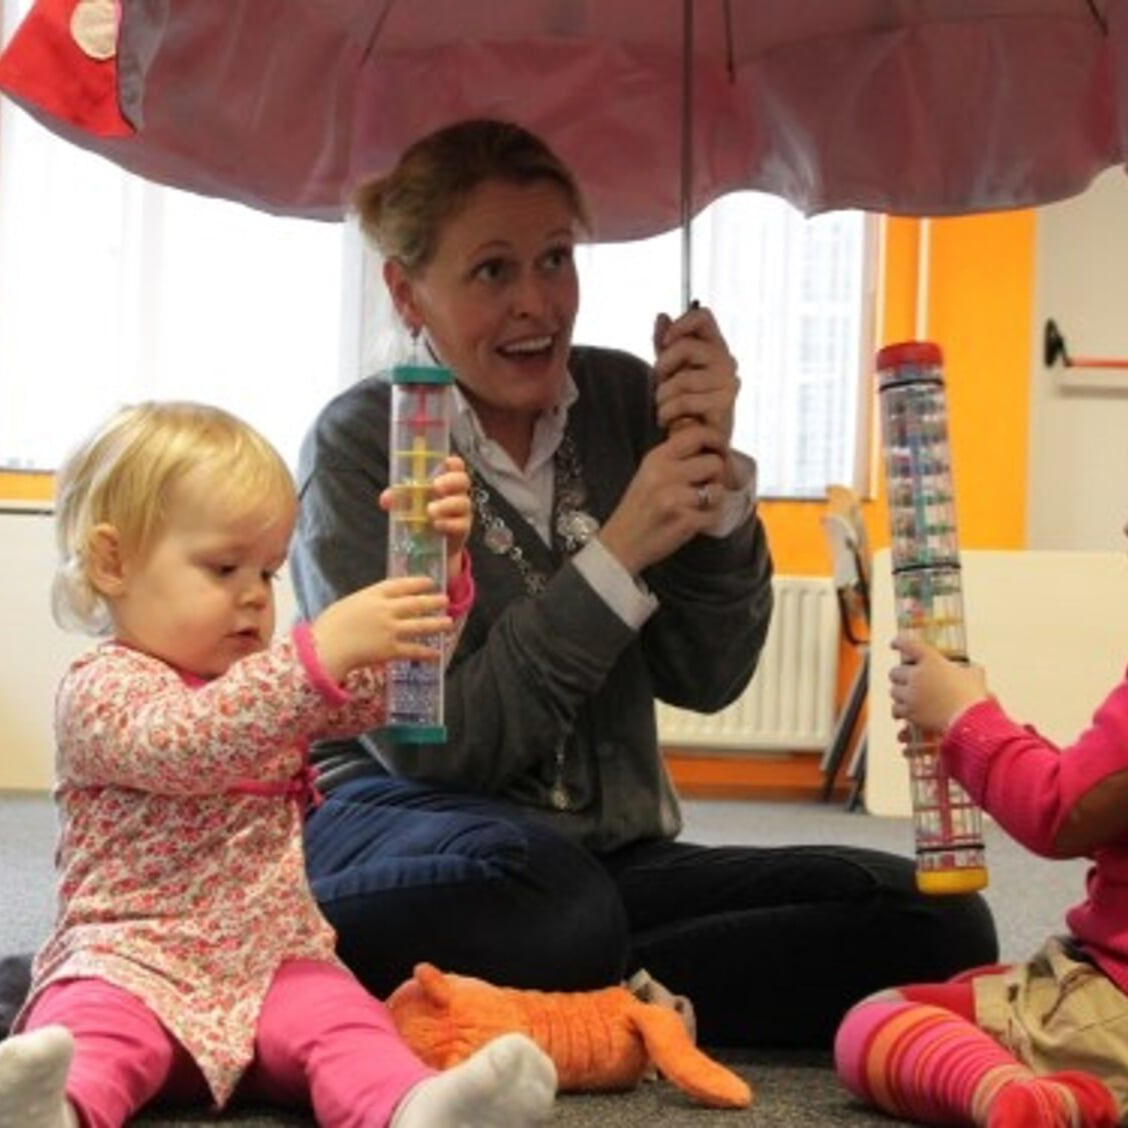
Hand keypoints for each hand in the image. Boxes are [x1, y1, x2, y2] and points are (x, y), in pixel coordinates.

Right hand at [311, 576, 451, 682]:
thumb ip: (365, 603)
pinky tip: (436, 654)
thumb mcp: (347, 604)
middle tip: (445, 600)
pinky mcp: (391, 650)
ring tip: (448, 623)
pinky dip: (427, 653)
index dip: (418, 583)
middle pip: (416, 603)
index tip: (430, 582)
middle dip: (433, 601)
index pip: (401, 585)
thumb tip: (376, 606)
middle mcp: (386, 610)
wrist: (324, 649)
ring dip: (437, 624)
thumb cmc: (328, 627)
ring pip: (421, 625)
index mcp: (372, 595)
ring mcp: (390, 629)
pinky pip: (414, 650)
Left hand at [380, 455, 471, 580]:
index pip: (456, 466)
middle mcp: (456, 494)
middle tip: (436, 486)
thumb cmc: (420, 516)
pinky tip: (437, 524)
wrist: (429, 546)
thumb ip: (397, 498)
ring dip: (446, 505)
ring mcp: (462, 512)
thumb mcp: (407, 504)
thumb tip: (386, 499)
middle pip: (463, 480)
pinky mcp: (462, 529)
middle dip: (450, 481)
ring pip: (462, 502)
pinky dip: (448, 523)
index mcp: (446, 481)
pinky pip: (461, 524)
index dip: (453, 462)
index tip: (446, 462)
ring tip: (430, 511)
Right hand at [598, 421, 729, 574]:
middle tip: (705, 488)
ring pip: (718, 489)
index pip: (697, 434)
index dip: (715, 441)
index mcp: (656, 458)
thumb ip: (674, 458)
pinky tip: (692, 523)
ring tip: (696, 507)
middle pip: (714, 462)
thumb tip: (710, 446)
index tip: (718, 452)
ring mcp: (675, 498)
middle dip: (716, 477)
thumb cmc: (638, 509)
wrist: (620, 544)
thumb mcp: (648, 473)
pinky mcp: (684, 521)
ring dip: (713, 500)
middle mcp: (664, 474)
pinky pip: (714, 514)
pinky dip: (708, 520)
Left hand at [652, 305, 740, 486]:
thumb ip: (665, 346)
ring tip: (663, 408)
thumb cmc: (685, 407)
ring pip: (681, 378)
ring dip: (662, 397)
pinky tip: (668, 421)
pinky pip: (684, 401)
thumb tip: (662, 316)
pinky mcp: (723, 407)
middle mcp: (727, 362)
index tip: (664, 343)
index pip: (703, 317)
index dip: (680, 324)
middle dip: (663, 367)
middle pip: (686, 346)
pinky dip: (667, 413)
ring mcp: (728, 384)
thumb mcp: (671, 372)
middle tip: (660, 385)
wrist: (696, 445)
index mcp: (716, 348)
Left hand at [889, 633, 989, 735]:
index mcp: (931, 660)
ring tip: (907, 696)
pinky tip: (902, 712)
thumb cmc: (973, 696)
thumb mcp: (975, 676)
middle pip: (895, 671)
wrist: (969, 720)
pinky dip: (899, 710)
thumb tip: (973, 668)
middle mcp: (917, 675)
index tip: (894, 644)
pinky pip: (896, 708)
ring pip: (893, 691)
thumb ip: (970, 669)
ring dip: (899, 693)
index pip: (907, 644)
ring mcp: (911, 694)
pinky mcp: (910, 712)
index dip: (898, 642)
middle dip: (899, 675)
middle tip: (906, 679)